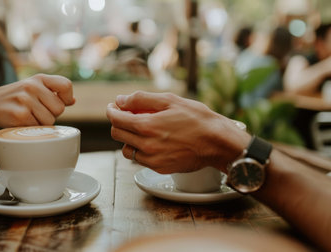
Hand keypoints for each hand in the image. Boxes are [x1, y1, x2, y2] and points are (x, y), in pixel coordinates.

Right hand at [0, 74, 74, 129]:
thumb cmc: (15, 99)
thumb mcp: (34, 89)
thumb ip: (52, 93)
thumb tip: (73, 100)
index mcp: (39, 78)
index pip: (66, 85)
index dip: (67, 98)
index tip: (61, 103)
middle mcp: (32, 86)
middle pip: (59, 109)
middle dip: (51, 115)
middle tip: (37, 112)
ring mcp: (25, 99)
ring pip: (49, 121)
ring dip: (41, 123)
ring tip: (28, 116)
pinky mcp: (19, 114)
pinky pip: (37, 127)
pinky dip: (31, 129)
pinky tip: (21, 122)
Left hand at [106, 91, 249, 173]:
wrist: (218, 143)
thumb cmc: (197, 119)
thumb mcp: (170, 101)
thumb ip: (141, 99)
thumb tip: (120, 100)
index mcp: (147, 125)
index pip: (116, 119)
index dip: (112, 111)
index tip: (113, 107)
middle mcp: (146, 145)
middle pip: (117, 135)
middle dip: (118, 123)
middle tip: (127, 116)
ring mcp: (152, 159)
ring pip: (127, 150)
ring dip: (128, 139)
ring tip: (141, 131)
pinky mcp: (159, 168)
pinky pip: (140, 159)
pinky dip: (141, 150)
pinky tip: (153, 142)